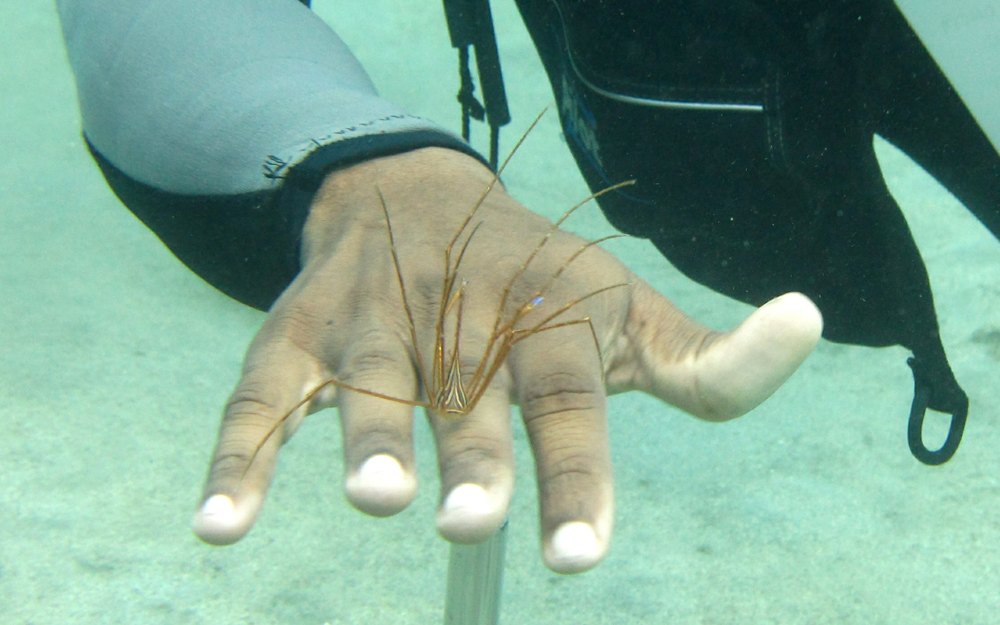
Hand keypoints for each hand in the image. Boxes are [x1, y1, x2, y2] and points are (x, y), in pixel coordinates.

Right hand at [191, 147, 821, 572]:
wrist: (418, 192)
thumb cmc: (538, 278)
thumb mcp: (624, 308)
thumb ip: (707, 357)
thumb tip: (805, 324)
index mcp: (546, 321)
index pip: (572, 403)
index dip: (578, 478)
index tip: (576, 558)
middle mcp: (462, 320)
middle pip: (470, 395)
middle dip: (474, 456)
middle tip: (471, 518)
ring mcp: (377, 323)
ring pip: (370, 383)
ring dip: (367, 437)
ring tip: (375, 495)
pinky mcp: (302, 331)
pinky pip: (262, 396)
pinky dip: (238, 458)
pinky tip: (219, 527)